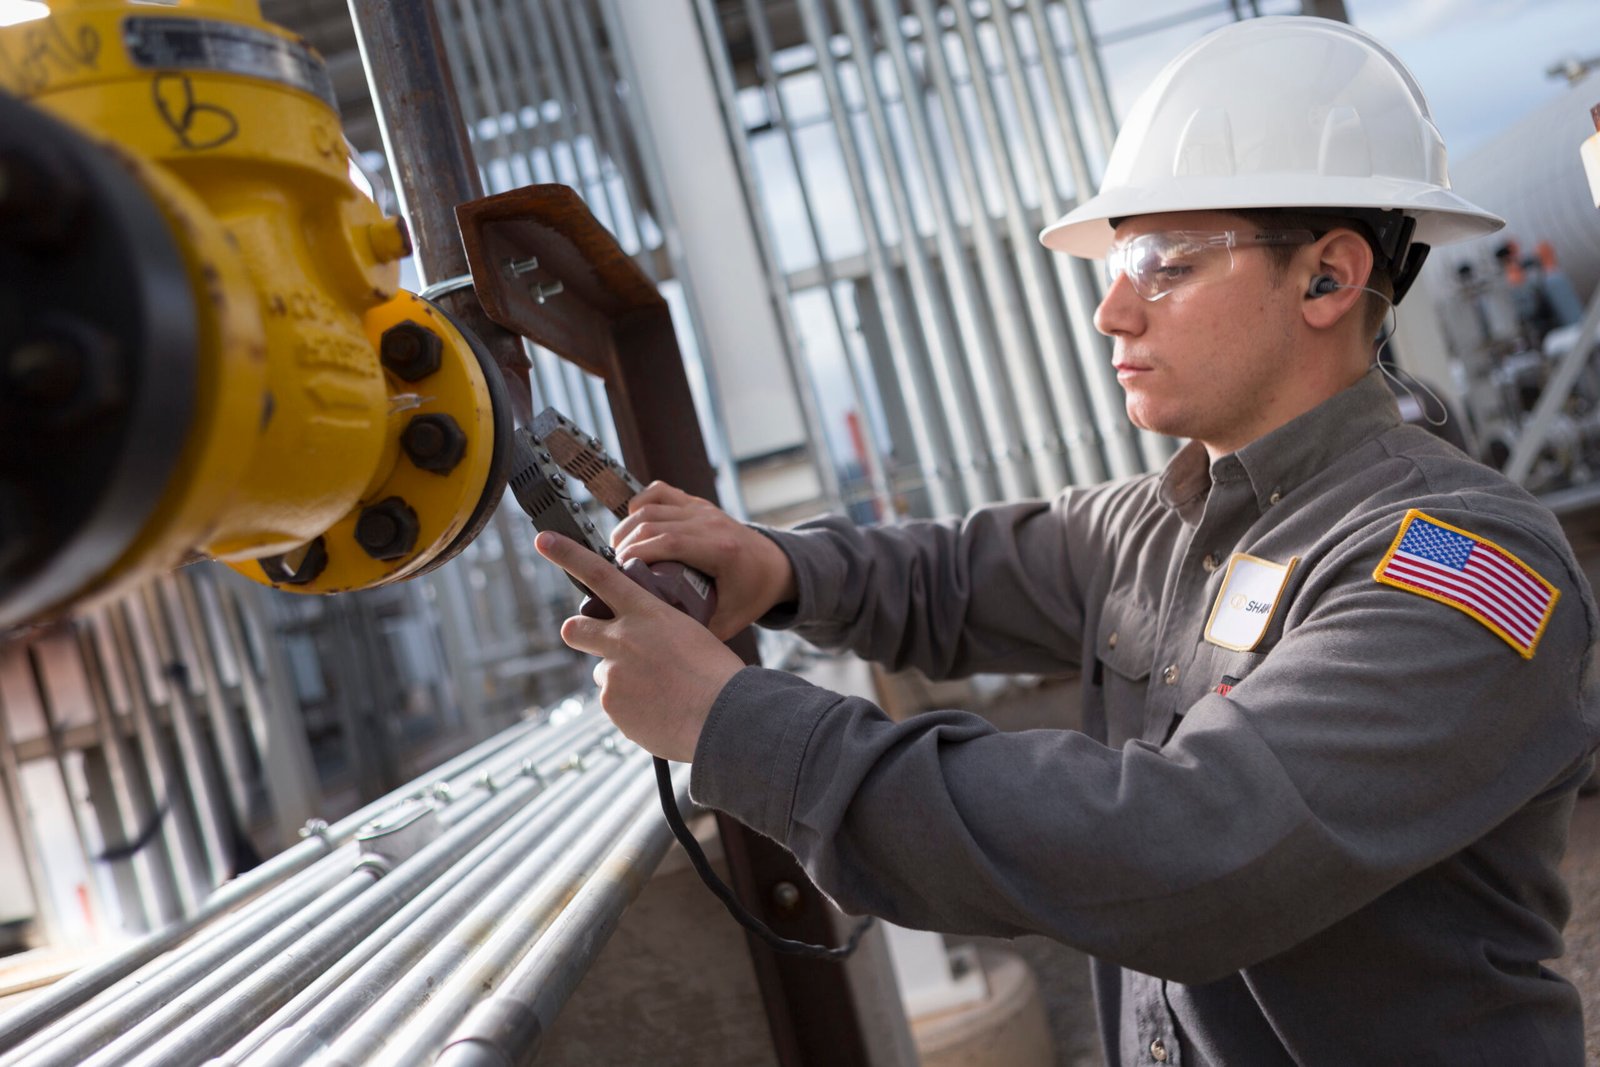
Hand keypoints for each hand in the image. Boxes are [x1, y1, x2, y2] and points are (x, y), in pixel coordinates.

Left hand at [535, 531, 743, 761]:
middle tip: (598, 642)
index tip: (544, 540)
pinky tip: (660, 711)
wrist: (723, 716)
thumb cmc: (716, 674)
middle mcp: (622, 638)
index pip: (600, 574)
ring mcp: (613, 673)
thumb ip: (658, 631)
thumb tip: (645, 647)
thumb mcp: (690, 634)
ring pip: (605, 673)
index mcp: (647, 612)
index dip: (567, 554)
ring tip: (660, 692)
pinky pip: (615, 704)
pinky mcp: (612, 705)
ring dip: (623, 680)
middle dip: (580, 632)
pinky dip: (632, 708)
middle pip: (575, 627)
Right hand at [611, 482, 796, 639]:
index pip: (668, 542)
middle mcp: (711, 522)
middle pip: (653, 523)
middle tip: (612, 570)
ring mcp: (704, 509)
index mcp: (722, 549)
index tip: (618, 575)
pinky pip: (660, 492)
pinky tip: (633, 525)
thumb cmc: (752, 594)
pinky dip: (640, 504)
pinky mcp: (697, 504)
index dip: (637, 554)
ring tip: (617, 553)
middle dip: (625, 544)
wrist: (776, 566)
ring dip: (627, 527)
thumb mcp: (729, 620)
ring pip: (652, 506)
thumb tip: (657, 641)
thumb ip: (697, 630)